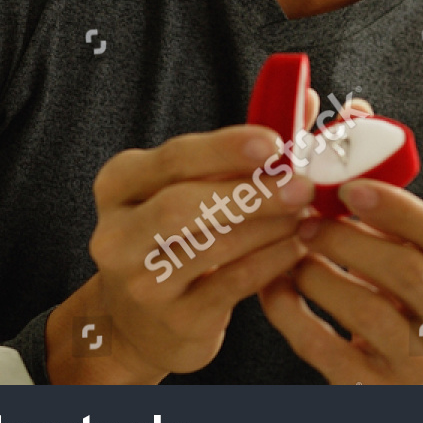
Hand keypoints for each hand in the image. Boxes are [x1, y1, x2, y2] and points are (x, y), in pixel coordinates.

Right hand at [46, 92, 321, 382]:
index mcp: (120, 184)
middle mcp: (117, 234)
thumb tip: (306, 98)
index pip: (173, 159)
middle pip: (182, 206)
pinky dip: (272, 261)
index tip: (274, 143)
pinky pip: (233, 284)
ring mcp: (140, 283)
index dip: (226, 149)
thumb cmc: (180, 235)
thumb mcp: (194, 185)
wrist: (142, 323)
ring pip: (211, 247)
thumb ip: (246, 146)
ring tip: (306, 212)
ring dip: (269, 226)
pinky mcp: (174, 320)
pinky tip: (299, 246)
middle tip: (303, 185)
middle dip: (251, 193)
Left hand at [259, 176, 422, 384]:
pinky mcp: (375, 389)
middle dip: (348, 241)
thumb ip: (390, 214)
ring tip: (292, 254)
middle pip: (407, 272)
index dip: (400, 210)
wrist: (410, 375)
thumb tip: (343, 152)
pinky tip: (274, 288)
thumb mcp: (416, 251)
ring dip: (319, 276)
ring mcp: (420, 364)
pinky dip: (291, 315)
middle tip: (307, 222)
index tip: (349, 188)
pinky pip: (325, 349)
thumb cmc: (405, 294)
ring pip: (366, 313)